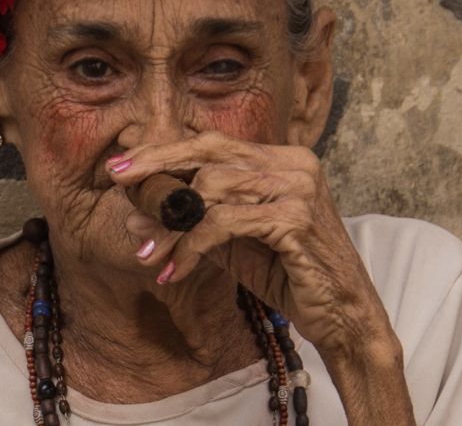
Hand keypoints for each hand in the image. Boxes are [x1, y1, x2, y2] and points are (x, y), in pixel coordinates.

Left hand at [109, 130, 398, 369]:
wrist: (344, 319)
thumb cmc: (290, 276)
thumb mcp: (232, 245)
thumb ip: (190, 226)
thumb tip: (134, 217)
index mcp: (281, 159)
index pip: (212, 142)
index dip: (164, 151)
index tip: (122, 167)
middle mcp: (292, 163)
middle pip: (209, 151)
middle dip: (157, 166)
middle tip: (117, 183)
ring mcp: (297, 187)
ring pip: (211, 188)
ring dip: (170, 225)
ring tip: (149, 256)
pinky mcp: (295, 218)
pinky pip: (224, 223)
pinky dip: (192, 247)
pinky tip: (175, 272)